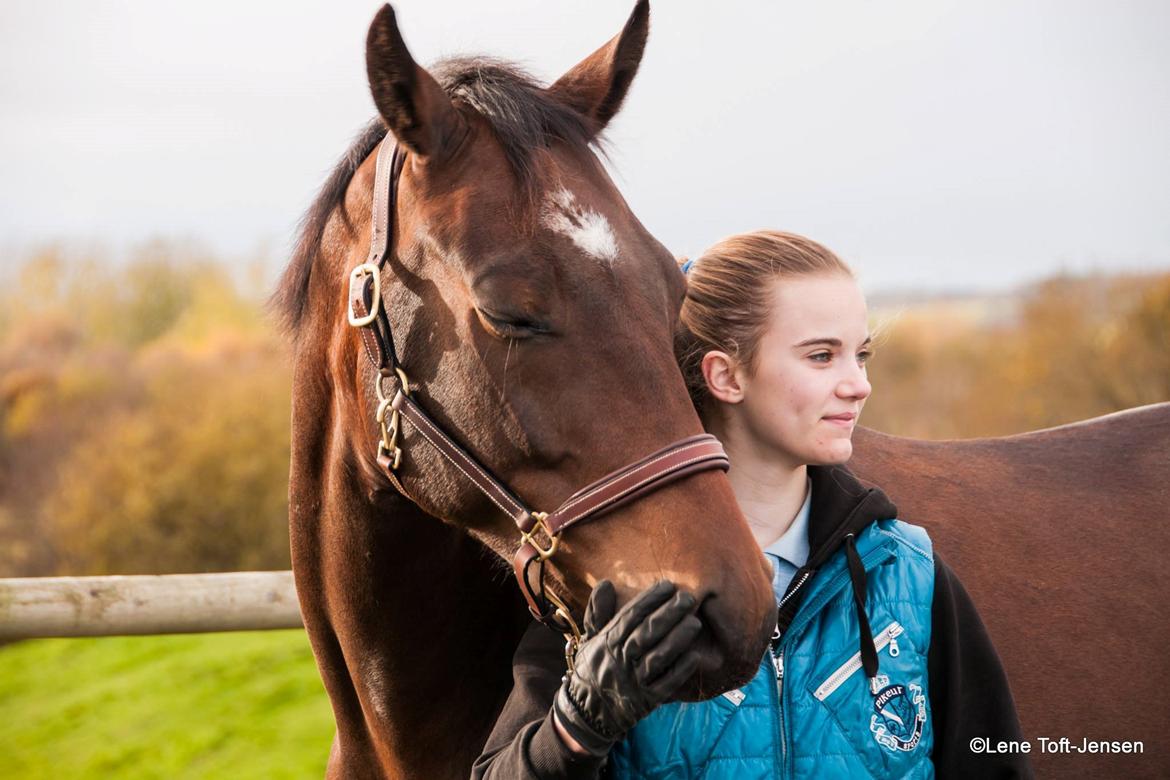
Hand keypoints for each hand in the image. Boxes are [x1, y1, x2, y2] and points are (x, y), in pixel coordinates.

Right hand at [553, 579, 702, 756]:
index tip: (667, 585)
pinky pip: (666, 685)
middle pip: (646, 633)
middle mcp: (620, 660)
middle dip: (668, 614)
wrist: (588, 713)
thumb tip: (605, 583)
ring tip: (695, 622)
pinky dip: (680, 671)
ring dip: (677, 639)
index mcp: (607, 642)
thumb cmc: (594, 668)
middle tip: (688, 598)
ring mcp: (634, 681)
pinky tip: (694, 656)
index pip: (630, 616)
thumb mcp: (590, 639)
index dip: (649, 599)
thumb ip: (597, 612)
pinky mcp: (647, 700)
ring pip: (657, 658)